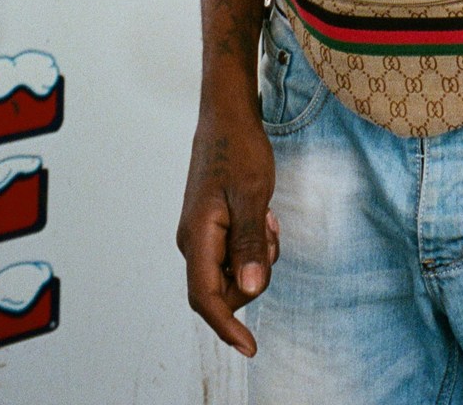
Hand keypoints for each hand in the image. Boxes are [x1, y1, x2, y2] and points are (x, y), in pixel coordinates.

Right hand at [177, 102, 280, 355]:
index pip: (207, 298)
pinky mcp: (210, 227)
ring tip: (265, 216)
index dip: (228, 328)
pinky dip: (253, 243)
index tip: (251, 348)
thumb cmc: (238, 148)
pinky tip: (261, 214)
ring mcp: (200, 235)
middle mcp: (193, 242)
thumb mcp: (252, 194)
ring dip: (256, 255)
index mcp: (197, 238)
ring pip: (231, 272)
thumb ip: (250, 243)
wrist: (226, 115)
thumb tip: (249, 289)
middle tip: (269, 231)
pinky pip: (233, 253)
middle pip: (223, 290)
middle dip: (253, 274)